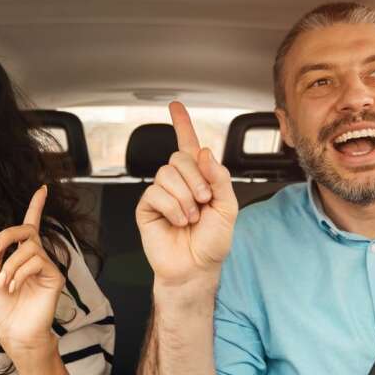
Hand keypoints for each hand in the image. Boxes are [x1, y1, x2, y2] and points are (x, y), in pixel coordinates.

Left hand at [0, 185, 65, 362]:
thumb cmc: (3, 310)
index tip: (42, 188)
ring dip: (9, 264)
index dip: (37, 206)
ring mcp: (47, 267)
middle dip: (8, 234)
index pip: (30, 226)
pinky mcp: (54, 277)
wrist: (14, 334)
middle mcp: (36, 258)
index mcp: (20, 257)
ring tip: (4, 284)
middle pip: (27, 230)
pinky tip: (14, 287)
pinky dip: (19, 273)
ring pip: (28, 248)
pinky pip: (36, 261)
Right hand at [136, 101, 238, 285]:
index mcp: (199, 178)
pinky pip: (156, 193)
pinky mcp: (147, 207)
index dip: (182, 124)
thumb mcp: (227, 207)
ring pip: (167, 174)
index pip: (189, 144)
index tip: (175, 105)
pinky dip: (173, 208)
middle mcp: (178, 182)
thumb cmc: (212, 242)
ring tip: (191, 217)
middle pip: (180, 157)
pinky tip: (178, 221)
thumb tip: (205, 152)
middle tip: (204, 201)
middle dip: (197, 179)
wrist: (196, 268)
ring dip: (185, 198)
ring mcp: (161, 193)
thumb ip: (220, 178)